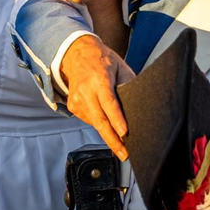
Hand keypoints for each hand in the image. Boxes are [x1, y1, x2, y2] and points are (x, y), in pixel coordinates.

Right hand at [60, 36, 134, 160]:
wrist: (77, 55)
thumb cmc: (102, 61)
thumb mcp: (120, 67)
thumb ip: (128, 84)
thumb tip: (137, 105)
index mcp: (99, 79)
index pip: (109, 102)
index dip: (117, 119)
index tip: (125, 132)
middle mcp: (85, 91)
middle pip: (100, 120)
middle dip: (113, 140)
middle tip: (125, 154)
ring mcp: (76, 100)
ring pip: (95, 124)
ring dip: (108, 135)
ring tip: (121, 144)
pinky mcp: (72, 107)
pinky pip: (89, 120)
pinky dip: (99, 124)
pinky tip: (106, 123)